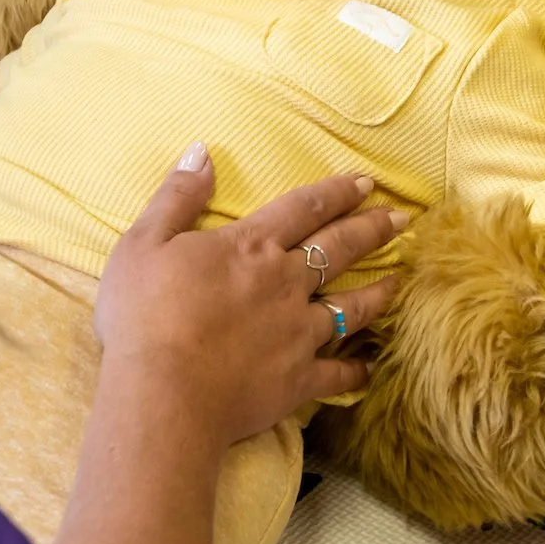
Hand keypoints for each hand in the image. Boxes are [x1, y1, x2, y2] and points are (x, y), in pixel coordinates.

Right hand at [95, 149, 403, 449]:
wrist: (163, 392)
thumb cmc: (143, 316)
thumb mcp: (143, 242)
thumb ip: (177, 196)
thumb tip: (202, 151)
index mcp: (250, 246)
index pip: (303, 208)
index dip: (335, 192)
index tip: (365, 182)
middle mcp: (284, 284)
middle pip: (338, 249)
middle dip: (371, 229)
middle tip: (401, 218)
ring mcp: (297, 333)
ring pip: (351, 307)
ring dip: (377, 293)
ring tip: (397, 281)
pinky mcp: (297, 379)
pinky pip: (337, 375)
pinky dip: (356, 372)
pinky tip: (369, 368)